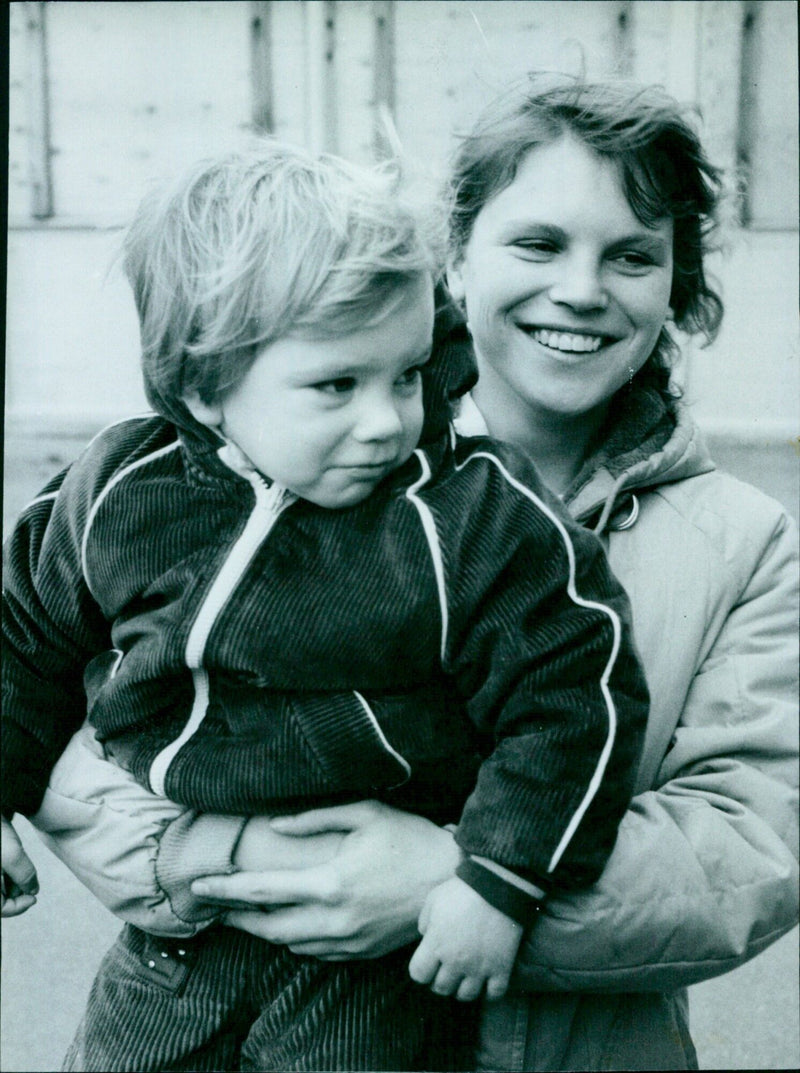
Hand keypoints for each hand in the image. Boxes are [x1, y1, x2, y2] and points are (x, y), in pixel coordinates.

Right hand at [1, 816, 38, 916]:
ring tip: (20, 864)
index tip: (34, 898)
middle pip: (1, 895)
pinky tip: (15, 856)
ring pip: (1, 883)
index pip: (1, 908)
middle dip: (16, 890)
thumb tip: (33, 891)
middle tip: (29, 880)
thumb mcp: (11, 855)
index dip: (18, 907)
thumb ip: (24, 876)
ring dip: (13, 879)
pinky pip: (0, 870)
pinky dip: (8, 868)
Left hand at [192, 800, 460, 958]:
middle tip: (213, 907)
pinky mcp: (361, 953)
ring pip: (289, 943)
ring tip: (245, 914)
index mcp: (332, 882)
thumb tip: (275, 826)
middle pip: (268, 927)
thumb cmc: (411, 840)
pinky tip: (288, 922)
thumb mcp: (366, 814)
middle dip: (235, 918)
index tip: (199, 887)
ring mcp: (348, 941)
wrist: (454, 883)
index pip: (264, 890)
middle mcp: (335, 919)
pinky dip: (294, 938)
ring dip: (263, 929)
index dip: (226, 890)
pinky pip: (314, 952)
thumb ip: (316, 817)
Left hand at [408, 876, 522, 1001]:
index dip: (421, 970)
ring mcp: (479, 967)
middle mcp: (455, 961)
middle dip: (440, 979)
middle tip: (447, 968)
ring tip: (466, 975)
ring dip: (463, 987)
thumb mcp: (434, 899)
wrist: (499, 886)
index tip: (428, 962)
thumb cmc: (463, 890)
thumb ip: (424, 921)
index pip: (418, 975)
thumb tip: (425, 937)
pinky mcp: (501, 968)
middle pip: (441, 988)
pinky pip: (494, 995)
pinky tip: (486, 981)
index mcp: (436, 944)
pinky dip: (489, 992)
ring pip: (466, 996)